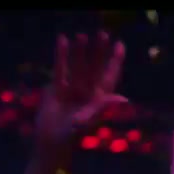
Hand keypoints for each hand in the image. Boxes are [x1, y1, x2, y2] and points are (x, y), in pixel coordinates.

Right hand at [37, 32, 126, 150]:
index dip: (115, 62)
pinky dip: (61, 56)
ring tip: (81, 35)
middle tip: (102, 34)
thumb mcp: (88, 119)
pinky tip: (62, 40)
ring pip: (78, 66)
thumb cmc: (71, 134)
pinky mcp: (58, 88)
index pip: (109, 77)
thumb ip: (104, 107)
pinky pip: (61, 69)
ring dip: (80, 52)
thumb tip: (124, 98)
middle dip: (99, 52)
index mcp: (99, 99)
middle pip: (95, 68)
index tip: (119, 45)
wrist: (50, 139)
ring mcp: (73, 88)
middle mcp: (88, 92)